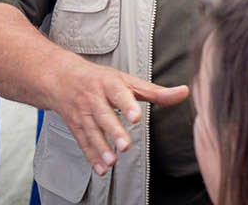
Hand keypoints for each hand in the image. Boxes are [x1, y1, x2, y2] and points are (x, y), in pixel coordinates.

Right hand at [46, 55, 188, 174]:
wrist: (63, 79)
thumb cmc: (101, 79)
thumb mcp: (128, 80)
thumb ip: (155, 91)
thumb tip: (184, 92)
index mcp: (109, 83)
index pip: (118, 93)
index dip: (127, 104)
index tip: (136, 116)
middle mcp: (94, 98)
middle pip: (104, 115)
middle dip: (114, 130)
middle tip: (125, 145)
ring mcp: (83, 113)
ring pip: (92, 131)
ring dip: (101, 148)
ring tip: (112, 161)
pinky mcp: (76, 127)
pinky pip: (83, 143)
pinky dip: (91, 157)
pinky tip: (101, 169)